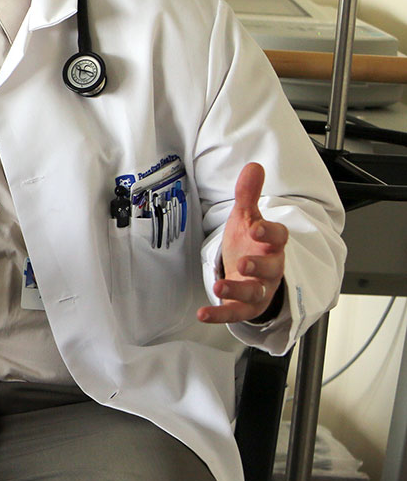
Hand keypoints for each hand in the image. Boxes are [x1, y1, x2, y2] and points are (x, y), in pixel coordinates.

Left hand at [198, 162, 287, 324]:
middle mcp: (269, 268)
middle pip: (270, 268)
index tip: (258, 227)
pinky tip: (202, 314)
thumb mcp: (246, 218)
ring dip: (237, 290)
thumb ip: (248, 194)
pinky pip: (235, 312)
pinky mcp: (245, 305)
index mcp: (271, 244)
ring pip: (254, 292)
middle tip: (244, 262)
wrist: (250, 271)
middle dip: (258, 266)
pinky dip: (220, 314)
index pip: (279, 237)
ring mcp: (258, 288)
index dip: (270, 233)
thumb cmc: (250, 243)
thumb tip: (253, 166)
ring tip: (218, 287)